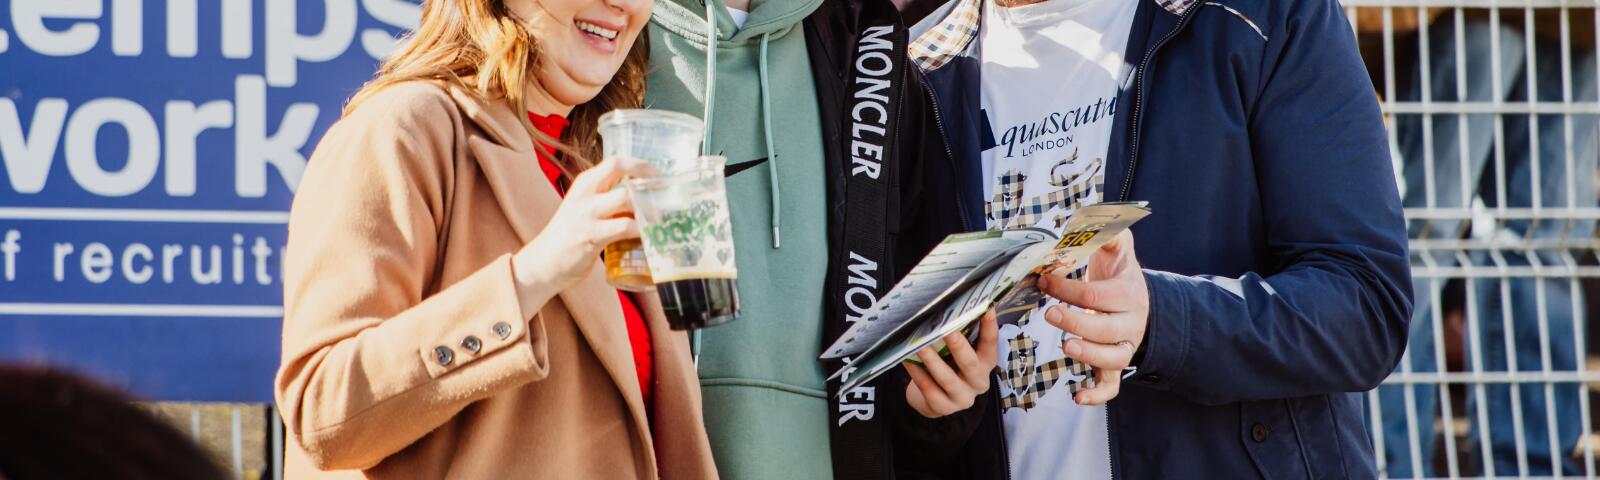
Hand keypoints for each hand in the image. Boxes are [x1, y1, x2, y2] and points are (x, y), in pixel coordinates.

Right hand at [512, 157, 646, 297]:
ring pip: (625, 198)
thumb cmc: (569, 237)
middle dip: (647, 177)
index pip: (615, 161)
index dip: (640, 165)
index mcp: (585, 183)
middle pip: (619, 168)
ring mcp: (586, 213)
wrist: (543, 264)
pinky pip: (624, 227)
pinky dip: (640, 230)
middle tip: (664, 192)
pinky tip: (647, 236)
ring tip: (659, 217)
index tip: (657, 176)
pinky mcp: (590, 236)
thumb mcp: (585, 209)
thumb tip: (642, 200)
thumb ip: (607, 201)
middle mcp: (584, 193)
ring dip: (647, 206)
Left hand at [903, 310, 998, 417]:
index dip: (989, 327)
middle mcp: (979, 382)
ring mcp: (962, 397)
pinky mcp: (944, 407)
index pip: (991, 344)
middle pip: (969, 362)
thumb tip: (948, 308)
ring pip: (946, 378)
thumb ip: (960, 337)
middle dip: (957, 344)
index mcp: (986, 363)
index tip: (986, 308)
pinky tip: (907, 361)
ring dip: (932, 360)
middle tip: (945, 327)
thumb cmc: (950, 366)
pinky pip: (929, 389)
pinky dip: (918, 374)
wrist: (937, 400)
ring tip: (919, 345)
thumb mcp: (960, 354)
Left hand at [1036, 230, 1147, 404]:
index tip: (1044, 280)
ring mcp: (1123, 347)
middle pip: (1106, 329)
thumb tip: (1090, 215)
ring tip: (1066, 346)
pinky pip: (1112, 385)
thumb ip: (1107, 231)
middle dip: (1077, 322)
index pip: (1097, 295)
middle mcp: (1130, 324)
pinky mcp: (1115, 365)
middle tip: (1051, 314)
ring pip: (1112, 359)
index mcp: (1128, 294)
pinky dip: (1098, 394)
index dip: (1068, 289)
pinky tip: (1078, 397)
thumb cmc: (1118, 273)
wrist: (1139, 301)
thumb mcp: (1117, 248)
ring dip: (1089, 355)